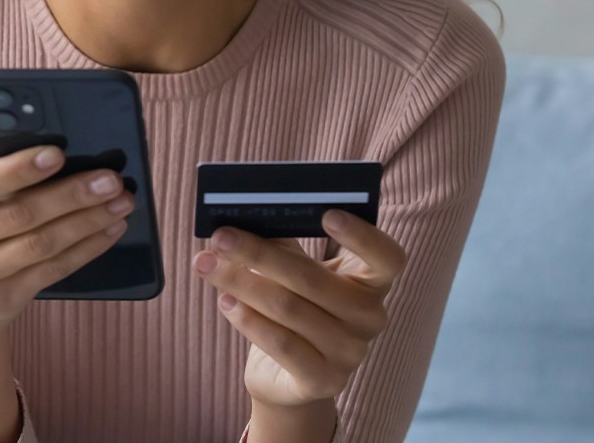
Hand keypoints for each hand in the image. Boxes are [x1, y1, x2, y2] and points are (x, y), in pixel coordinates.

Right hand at [0, 139, 135, 328]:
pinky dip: (86, 248)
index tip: (58, 154)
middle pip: (19, 214)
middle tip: (110, 179)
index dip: (19, 169)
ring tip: (120, 202)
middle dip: (70, 194)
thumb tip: (48, 140)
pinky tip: (108, 229)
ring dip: (87, 220)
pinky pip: (52, 270)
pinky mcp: (1, 299)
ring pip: (41, 243)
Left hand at [192, 210, 406, 408]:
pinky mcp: (323, 380)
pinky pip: (281, 344)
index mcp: (372, 283)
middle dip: (259, 253)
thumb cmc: (293, 307)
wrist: (288, 378)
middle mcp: (370, 318)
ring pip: (288, 308)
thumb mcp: (293, 272)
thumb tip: (242, 216)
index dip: (362, 235)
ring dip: (240, 282)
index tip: (327, 213)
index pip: (388, 258)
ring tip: (206, 264)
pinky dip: (248, 319)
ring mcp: (350, 353)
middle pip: (313, 278)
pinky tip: (224, 300)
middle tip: (221, 236)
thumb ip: (279, 243)